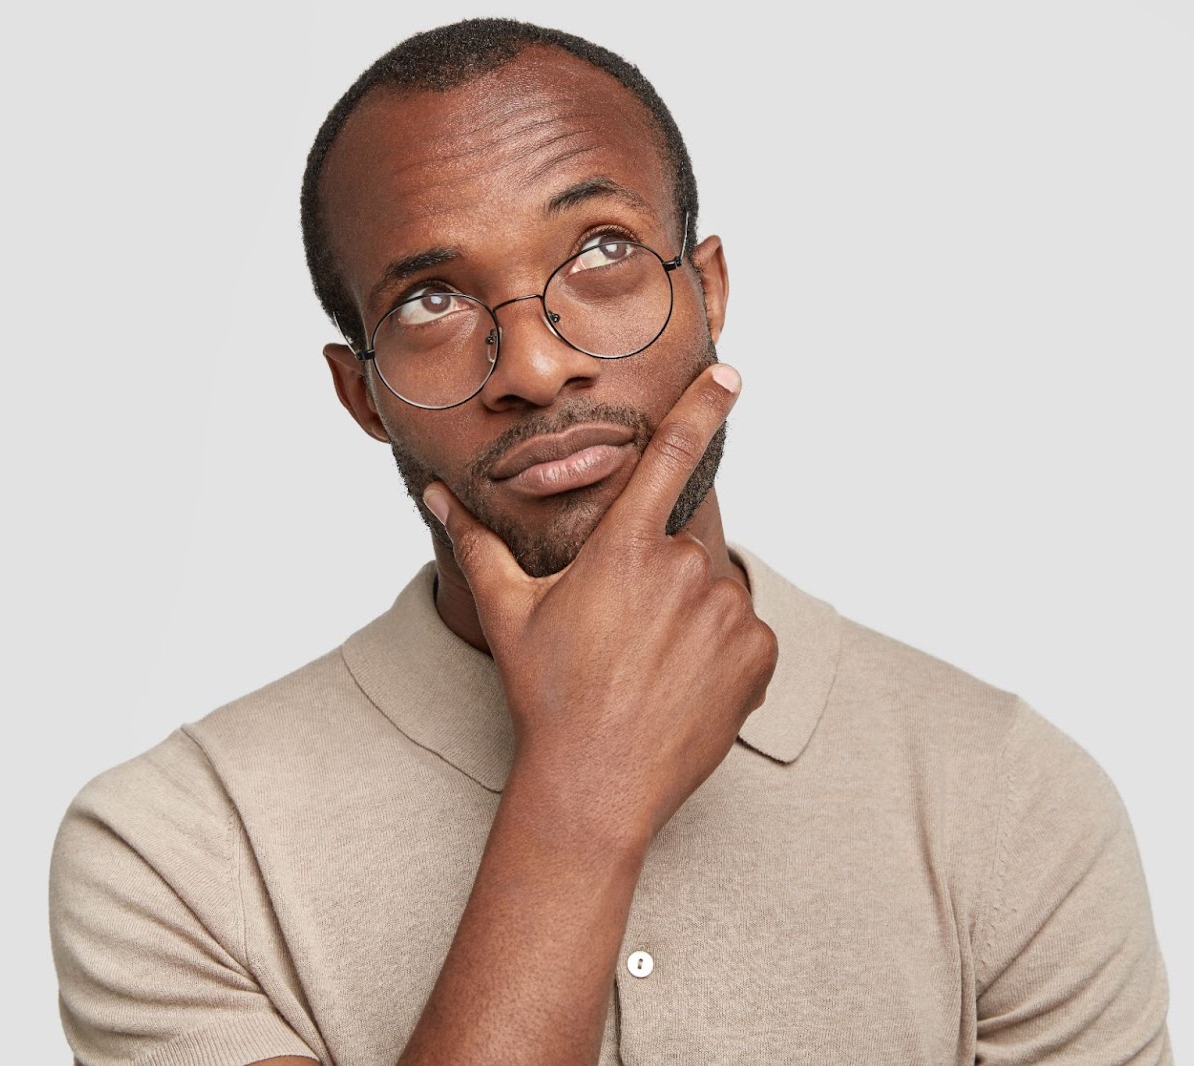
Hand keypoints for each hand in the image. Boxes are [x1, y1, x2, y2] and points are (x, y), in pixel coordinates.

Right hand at [422, 365, 777, 845]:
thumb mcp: (508, 614)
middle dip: (657, 584)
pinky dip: (722, 657)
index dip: (703, 406)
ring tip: (649, 673)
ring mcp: (727, 613)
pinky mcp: (758, 655)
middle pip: (680, 553)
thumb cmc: (546, 695)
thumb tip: (435, 493)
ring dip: (690, 621)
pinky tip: (683, 690)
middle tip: (621, 642)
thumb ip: (476, 543)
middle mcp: (685, 569)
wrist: (596, 785)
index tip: (731, 374)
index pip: (671, 455)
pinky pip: (745, 638)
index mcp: (624, 548)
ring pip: (713, 596)